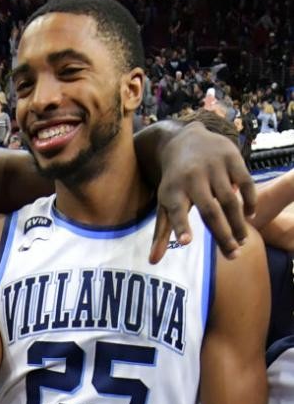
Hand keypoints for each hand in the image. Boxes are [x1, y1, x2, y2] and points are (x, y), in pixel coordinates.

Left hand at [150, 121, 254, 263]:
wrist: (184, 140)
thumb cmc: (174, 182)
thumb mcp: (164, 203)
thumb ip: (161, 233)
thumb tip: (152, 262)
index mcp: (173, 191)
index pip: (176, 211)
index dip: (181, 226)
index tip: (185, 242)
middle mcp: (192, 179)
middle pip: (209, 211)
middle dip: (222, 235)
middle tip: (232, 256)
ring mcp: (213, 167)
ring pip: (230, 200)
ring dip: (238, 223)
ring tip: (241, 242)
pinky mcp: (232, 158)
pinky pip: (245, 182)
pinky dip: (250, 200)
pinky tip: (251, 216)